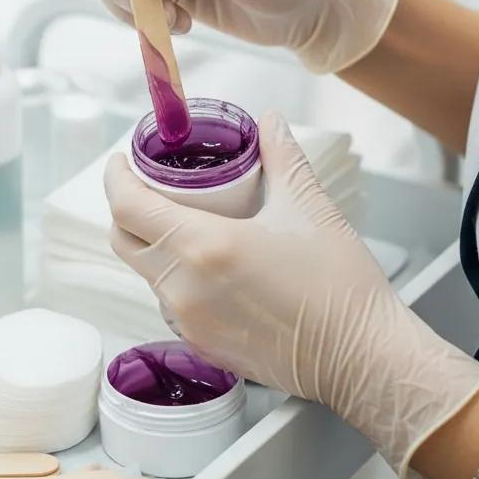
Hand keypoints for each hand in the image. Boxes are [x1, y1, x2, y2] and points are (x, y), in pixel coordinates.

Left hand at [104, 112, 478, 478]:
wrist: (362, 357)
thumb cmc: (338, 285)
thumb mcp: (307, 206)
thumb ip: (281, 155)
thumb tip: (269, 121)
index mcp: (201, 246)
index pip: (127, 206)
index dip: (116, 178)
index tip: (121, 162)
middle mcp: (182, 287)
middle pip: (124, 241)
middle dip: (127, 210)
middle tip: (148, 188)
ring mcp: (188, 320)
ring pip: (146, 274)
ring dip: (154, 247)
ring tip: (184, 224)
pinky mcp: (201, 345)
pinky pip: (170, 303)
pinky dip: (176, 280)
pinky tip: (208, 268)